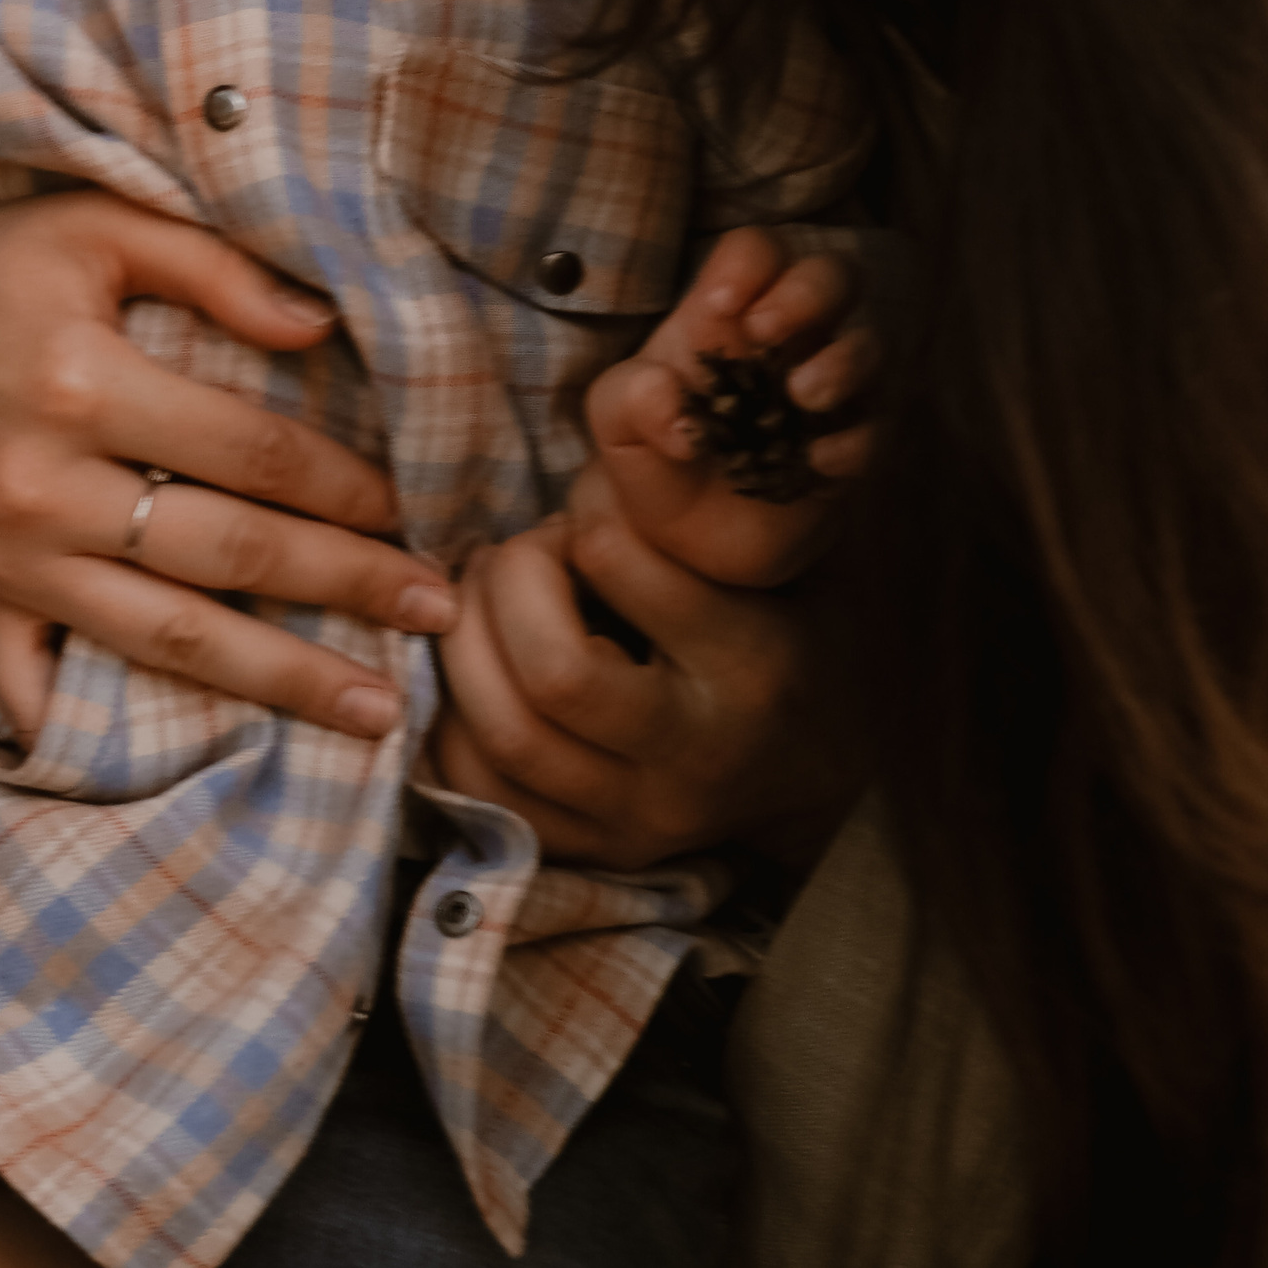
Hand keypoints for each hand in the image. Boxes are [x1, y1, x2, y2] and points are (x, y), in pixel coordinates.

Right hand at [0, 191, 456, 742]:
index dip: (345, 487)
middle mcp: (47, 484)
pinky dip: (103, 732)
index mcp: (84, 382)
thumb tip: (322, 329)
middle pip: (230, 554)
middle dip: (348, 589)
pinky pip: (40, 688)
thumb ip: (211, 267)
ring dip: (279, 679)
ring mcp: (6, 558)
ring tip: (376, 711)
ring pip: (166, 638)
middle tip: (441, 614)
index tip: (412, 508)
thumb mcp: (88, 228)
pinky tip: (188, 767)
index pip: (252, 453)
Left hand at [428, 505, 859, 869]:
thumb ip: (698, 501)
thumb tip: (615, 418)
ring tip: (480, 603)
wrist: (819, 770)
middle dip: (504, 587)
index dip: (584, 515)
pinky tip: (470, 669)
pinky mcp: (593, 849)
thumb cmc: (785, 629)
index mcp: (753, 666)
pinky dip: (449, 721)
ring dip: (463, 647)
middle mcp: (696, 755)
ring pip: (505, 737)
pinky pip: (481, 791)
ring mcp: (640, 818)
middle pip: (553, 672)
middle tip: (510, 555)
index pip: (625, 564)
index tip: (587, 508)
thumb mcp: (776, 556)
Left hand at [587, 228, 875, 592]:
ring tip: (801, 396)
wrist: (689, 546)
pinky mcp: (854, 448)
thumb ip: (627, 399)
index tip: (720, 305)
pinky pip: (881, 429)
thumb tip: (670, 402)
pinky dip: (856, 441)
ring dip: (844, 361)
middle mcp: (789, 341)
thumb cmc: (654, 457)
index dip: (748, 264)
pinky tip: (818, 462)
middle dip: (809, 291)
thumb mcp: (616, 425)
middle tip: (764, 332)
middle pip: (834, 274)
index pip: (757, 250)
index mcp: (726, 316)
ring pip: (871, 344)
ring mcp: (829, 391)